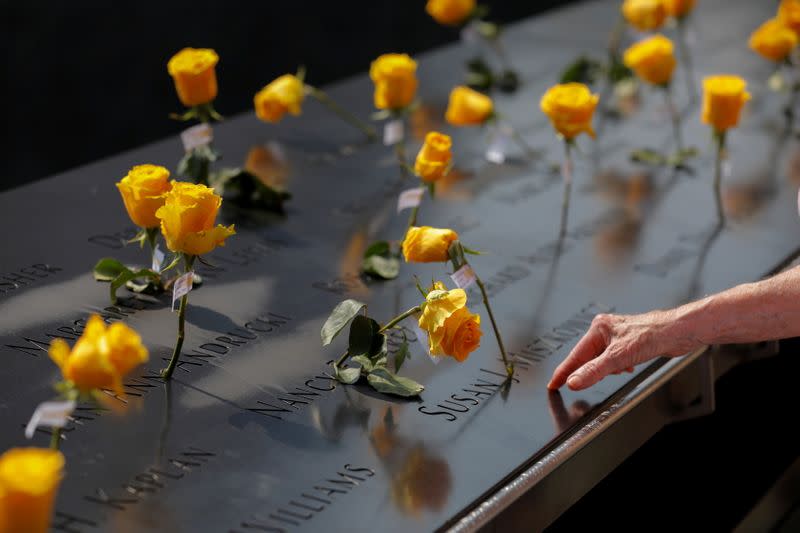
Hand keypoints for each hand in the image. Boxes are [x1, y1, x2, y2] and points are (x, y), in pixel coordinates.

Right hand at [547, 310, 691, 390]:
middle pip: (587, 357)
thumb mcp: (618, 357)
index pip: (575, 355)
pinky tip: (627, 368)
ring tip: (619, 370)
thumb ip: (593, 371)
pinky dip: (618, 366)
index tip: (553, 384)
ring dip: (607, 369)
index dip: (563, 371)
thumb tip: (574, 381)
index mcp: (598, 328)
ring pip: (602, 359)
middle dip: (589, 371)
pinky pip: (614, 359)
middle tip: (578, 387)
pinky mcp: (629, 343)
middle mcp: (606, 331)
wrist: (678, 331)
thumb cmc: (652, 334)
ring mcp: (617, 337)